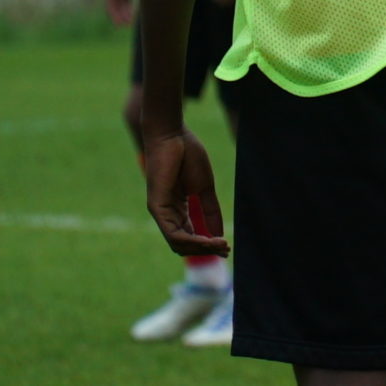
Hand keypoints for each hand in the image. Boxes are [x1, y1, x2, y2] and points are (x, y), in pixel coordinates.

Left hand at [142, 127, 228, 256]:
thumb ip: (210, 210)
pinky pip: (173, 233)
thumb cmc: (187, 155)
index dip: (208, 243)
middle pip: (184, 243)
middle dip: (206, 249)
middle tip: (226, 250)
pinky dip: (191, 239)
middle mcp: (166, 213)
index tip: (227, 247)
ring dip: (201, 247)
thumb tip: (219, 233)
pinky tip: (208, 239)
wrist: (172, 135)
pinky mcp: (157, 207)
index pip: (190, 235)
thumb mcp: (205, 188)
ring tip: (221, 244)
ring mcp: (160, 211)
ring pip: (178, 242)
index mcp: (177, 208)